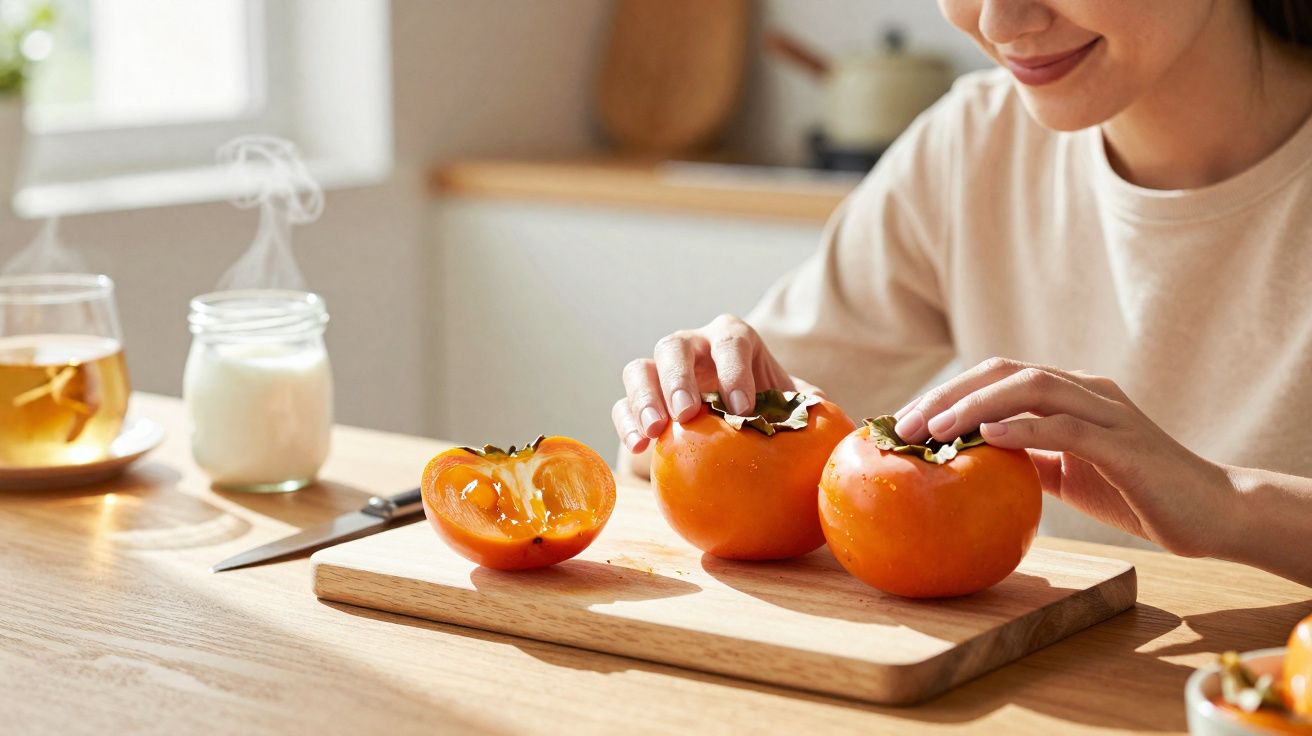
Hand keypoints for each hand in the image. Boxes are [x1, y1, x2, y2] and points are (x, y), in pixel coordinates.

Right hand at [612, 314, 818, 454]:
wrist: (736, 416)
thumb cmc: (768, 405)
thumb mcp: (792, 401)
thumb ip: (811, 407)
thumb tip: (831, 420)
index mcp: (733, 339)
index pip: (731, 342)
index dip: (735, 372)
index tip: (742, 408)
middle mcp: (693, 346)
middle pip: (674, 346)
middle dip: (679, 379)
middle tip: (687, 414)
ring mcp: (661, 371)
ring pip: (640, 369)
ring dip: (645, 398)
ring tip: (656, 430)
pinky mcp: (640, 400)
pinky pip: (622, 404)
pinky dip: (626, 423)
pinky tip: (639, 447)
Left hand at [891, 357, 1234, 557]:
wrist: (1213, 513)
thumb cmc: (1138, 493)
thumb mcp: (1068, 474)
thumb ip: (1028, 458)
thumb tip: (974, 460)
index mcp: (1070, 395)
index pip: (998, 377)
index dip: (948, 393)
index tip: (904, 422)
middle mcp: (1087, 391)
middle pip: (1006, 372)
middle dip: (949, 394)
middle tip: (906, 424)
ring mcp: (1108, 413)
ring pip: (1033, 388)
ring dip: (976, 404)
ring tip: (935, 428)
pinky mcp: (1125, 445)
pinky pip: (1068, 427)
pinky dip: (1026, 427)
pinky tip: (990, 435)